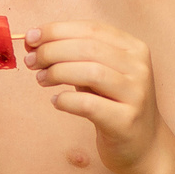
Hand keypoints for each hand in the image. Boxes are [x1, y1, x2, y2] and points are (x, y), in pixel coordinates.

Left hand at [25, 20, 160, 170]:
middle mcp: (139, 67)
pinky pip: (88, 104)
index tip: (31, 37)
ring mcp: (135, 94)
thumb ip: (74, 56)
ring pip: (91, 72)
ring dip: (57, 72)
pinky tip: (56, 101)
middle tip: (31, 61)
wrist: (143, 145)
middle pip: (88, 48)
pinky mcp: (125, 121)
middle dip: (52, 51)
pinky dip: (65, 100)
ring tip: (41, 80)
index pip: (92, 28)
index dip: (57, 30)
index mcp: (133, 48)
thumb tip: (34, 41)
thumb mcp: (98, 73)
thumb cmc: (112, 103)